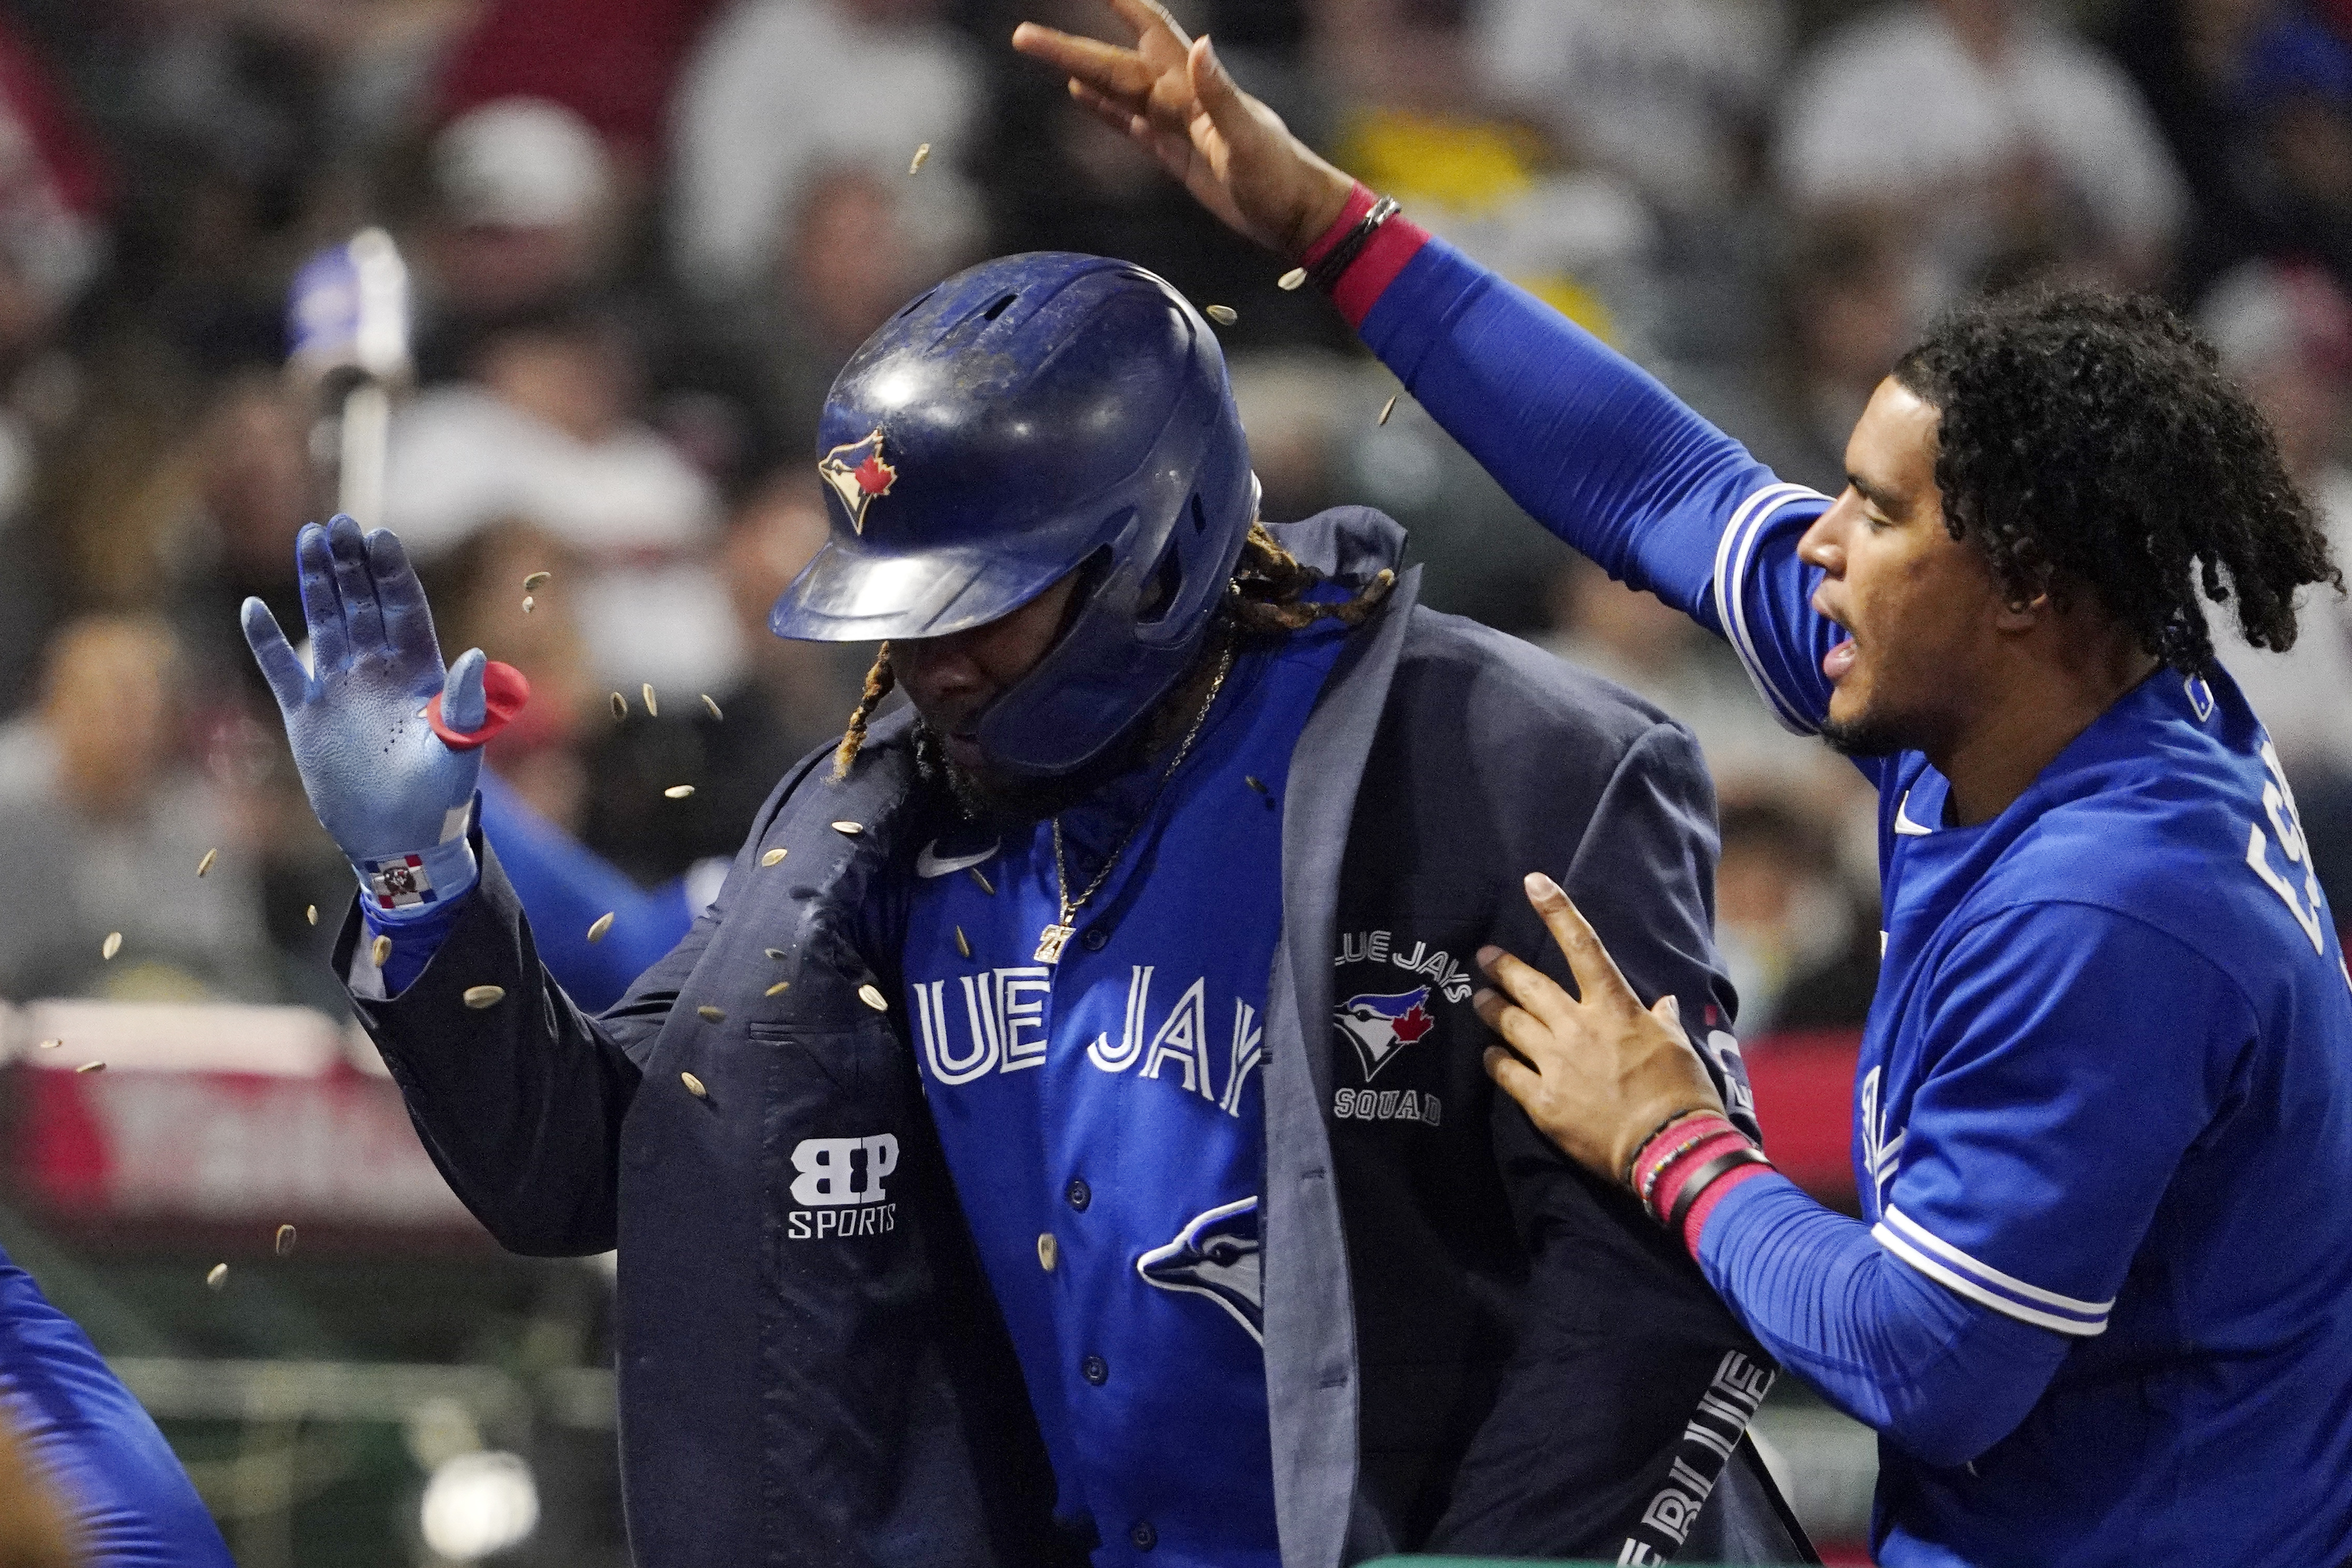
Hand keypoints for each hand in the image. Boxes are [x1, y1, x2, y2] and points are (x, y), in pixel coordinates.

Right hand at [242, 515, 485, 865]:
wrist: (400, 840)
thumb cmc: (440, 798)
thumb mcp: (459, 751)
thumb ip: (466, 706)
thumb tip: (477, 656)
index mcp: (419, 673)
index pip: (405, 609)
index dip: (392, 574)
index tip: (380, 537)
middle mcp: (378, 671)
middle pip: (363, 604)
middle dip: (352, 564)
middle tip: (338, 521)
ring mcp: (341, 689)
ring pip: (326, 623)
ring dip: (316, 583)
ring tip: (308, 538)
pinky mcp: (307, 717)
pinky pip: (283, 671)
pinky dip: (268, 642)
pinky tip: (253, 607)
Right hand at [1011, 0, 1354, 258]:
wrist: (1297, 217)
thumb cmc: (1280, 179)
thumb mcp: (1249, 140)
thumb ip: (1221, 95)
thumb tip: (1200, 47)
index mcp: (1194, 90)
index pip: (1149, 31)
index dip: (1121, 2)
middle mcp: (1182, 99)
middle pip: (1116, 65)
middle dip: (1070, 48)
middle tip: (1024, 35)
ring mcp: (1178, 126)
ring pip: (1118, 90)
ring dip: (1082, 71)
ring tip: (1045, 53)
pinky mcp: (1177, 156)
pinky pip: (1132, 125)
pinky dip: (1104, 110)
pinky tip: (1081, 96)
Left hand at [1476, 872, 1725, 1184]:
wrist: (1670, 1148)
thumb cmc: (1683, 1094)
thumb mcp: (1679, 1048)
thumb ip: (1662, 1022)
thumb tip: (1663, 1004)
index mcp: (1615, 1009)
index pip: (1583, 947)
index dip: (1557, 911)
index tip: (1533, 883)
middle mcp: (1579, 1028)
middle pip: (1530, 986)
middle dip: (1503, 967)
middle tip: (1484, 957)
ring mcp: (1556, 1064)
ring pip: (1511, 1024)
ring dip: (1492, 1008)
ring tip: (1480, 1000)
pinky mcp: (1542, 1102)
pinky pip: (1505, 1072)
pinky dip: (1495, 1060)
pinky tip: (1489, 1055)